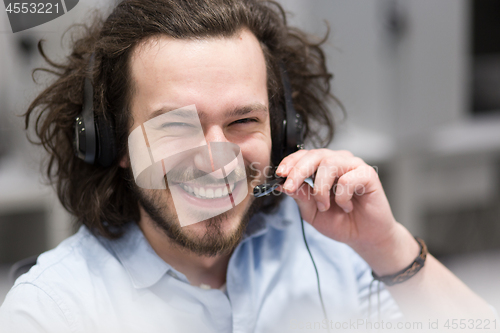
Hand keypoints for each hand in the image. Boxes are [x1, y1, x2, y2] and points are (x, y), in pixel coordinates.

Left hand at [276, 149, 400, 251]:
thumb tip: (282, 184)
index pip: (304, 155)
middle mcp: (338, 161)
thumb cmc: (339, 221)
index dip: (290, 162)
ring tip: (324, 206)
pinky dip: (342, 196)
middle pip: (315, 155)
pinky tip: (346, 206)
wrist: (363, 237)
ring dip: (321, 188)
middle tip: (289, 188)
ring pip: (329, 163)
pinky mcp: (368, 174)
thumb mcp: (312, 212)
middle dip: (298, 171)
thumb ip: (300, 196)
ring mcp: (353, 166)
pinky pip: (348, 178)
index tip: (279, 174)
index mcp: (322, 167)